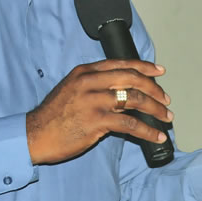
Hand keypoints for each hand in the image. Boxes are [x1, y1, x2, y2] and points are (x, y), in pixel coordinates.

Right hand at [26, 60, 171, 164]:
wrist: (35, 133)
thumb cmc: (54, 115)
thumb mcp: (70, 88)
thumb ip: (93, 84)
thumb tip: (121, 90)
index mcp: (85, 72)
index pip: (121, 64)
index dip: (144, 67)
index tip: (159, 71)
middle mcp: (90, 82)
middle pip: (132, 78)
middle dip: (154, 89)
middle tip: (166, 99)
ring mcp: (94, 101)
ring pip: (134, 99)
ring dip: (155, 109)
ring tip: (165, 118)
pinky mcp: (97, 121)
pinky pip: (130, 124)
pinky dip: (147, 130)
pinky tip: (155, 136)